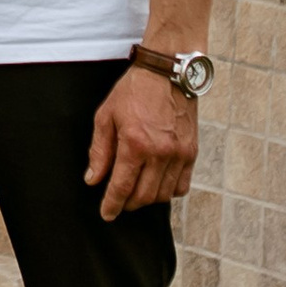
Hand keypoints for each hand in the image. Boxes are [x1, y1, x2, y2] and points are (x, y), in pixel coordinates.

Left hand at [86, 60, 200, 217]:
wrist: (167, 72)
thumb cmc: (134, 91)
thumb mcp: (106, 116)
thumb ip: (99, 151)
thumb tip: (93, 179)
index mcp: (135, 144)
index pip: (122, 187)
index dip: (112, 205)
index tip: (107, 214)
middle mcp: (160, 153)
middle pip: (144, 196)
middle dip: (128, 204)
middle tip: (119, 201)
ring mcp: (179, 154)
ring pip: (163, 194)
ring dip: (148, 199)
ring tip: (137, 191)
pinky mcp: (192, 152)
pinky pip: (182, 185)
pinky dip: (169, 191)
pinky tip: (158, 183)